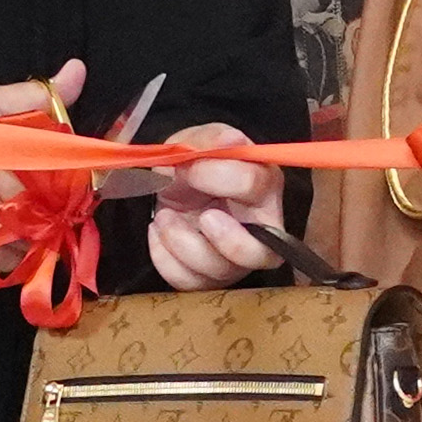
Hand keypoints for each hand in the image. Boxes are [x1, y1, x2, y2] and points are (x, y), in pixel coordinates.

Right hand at [0, 58, 81, 274]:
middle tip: (43, 195)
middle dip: (53, 213)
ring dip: (30, 239)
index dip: (74, 186)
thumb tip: (77, 72)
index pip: (66, 191)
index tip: (69, 178)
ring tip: (20, 218)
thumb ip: (32, 96)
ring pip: (26, 254)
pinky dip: (0, 257)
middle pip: (50, 226)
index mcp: (8, 177)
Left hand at [133, 124, 285, 290]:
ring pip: (220, 270)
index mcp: (263, 186)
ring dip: (182, 243)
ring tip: (163, 218)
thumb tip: (230, 141)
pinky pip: (189, 281)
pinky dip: (165, 258)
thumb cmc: (197, 165)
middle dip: (228, 240)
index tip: (189, 168)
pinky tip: (157, 234)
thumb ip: (211, 139)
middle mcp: (259, 230)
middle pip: (260, 253)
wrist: (175, 187)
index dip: (220, 176)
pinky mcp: (209, 277)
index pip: (256, 185)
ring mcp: (235, 260)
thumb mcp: (199, 141)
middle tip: (203, 217)